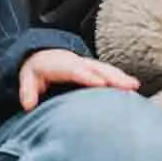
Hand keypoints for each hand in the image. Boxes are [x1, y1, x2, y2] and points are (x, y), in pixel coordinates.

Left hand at [18, 50, 139, 110]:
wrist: (44, 56)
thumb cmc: (37, 69)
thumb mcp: (28, 77)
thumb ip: (28, 90)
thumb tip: (28, 105)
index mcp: (61, 65)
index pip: (76, 70)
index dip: (88, 76)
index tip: (101, 84)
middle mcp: (78, 63)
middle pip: (97, 68)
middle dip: (112, 76)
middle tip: (127, 85)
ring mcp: (87, 65)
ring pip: (106, 70)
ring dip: (120, 77)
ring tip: (134, 86)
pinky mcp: (93, 71)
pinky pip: (108, 73)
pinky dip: (120, 78)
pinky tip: (132, 88)